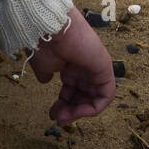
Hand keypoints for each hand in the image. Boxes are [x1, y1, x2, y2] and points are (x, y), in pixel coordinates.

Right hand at [28, 8, 114, 124]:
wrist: (50, 28)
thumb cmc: (44, 44)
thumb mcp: (42, 64)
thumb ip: (45, 74)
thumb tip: (45, 80)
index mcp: (70, 64)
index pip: (72, 89)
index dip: (64, 104)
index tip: (53, 114)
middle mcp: (84, 66)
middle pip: (83, 95)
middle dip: (71, 110)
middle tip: (58, 120)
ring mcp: (95, 67)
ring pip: (94, 97)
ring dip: (80, 112)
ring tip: (64, 118)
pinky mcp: (105, 68)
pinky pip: (106, 94)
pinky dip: (95, 107)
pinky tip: (79, 112)